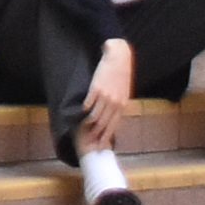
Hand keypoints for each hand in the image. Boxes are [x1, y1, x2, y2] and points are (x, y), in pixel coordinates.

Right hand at [80, 38, 136, 153]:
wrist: (118, 59)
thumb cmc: (121, 75)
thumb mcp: (123, 92)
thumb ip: (118, 104)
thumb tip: (113, 115)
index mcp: (122, 105)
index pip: (113, 125)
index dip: (106, 136)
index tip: (101, 145)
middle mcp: (114, 103)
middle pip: (104, 123)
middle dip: (97, 134)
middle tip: (90, 142)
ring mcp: (105, 96)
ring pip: (95, 116)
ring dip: (89, 124)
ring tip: (83, 129)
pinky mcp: (96, 89)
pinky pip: (88, 104)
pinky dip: (84, 110)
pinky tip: (81, 113)